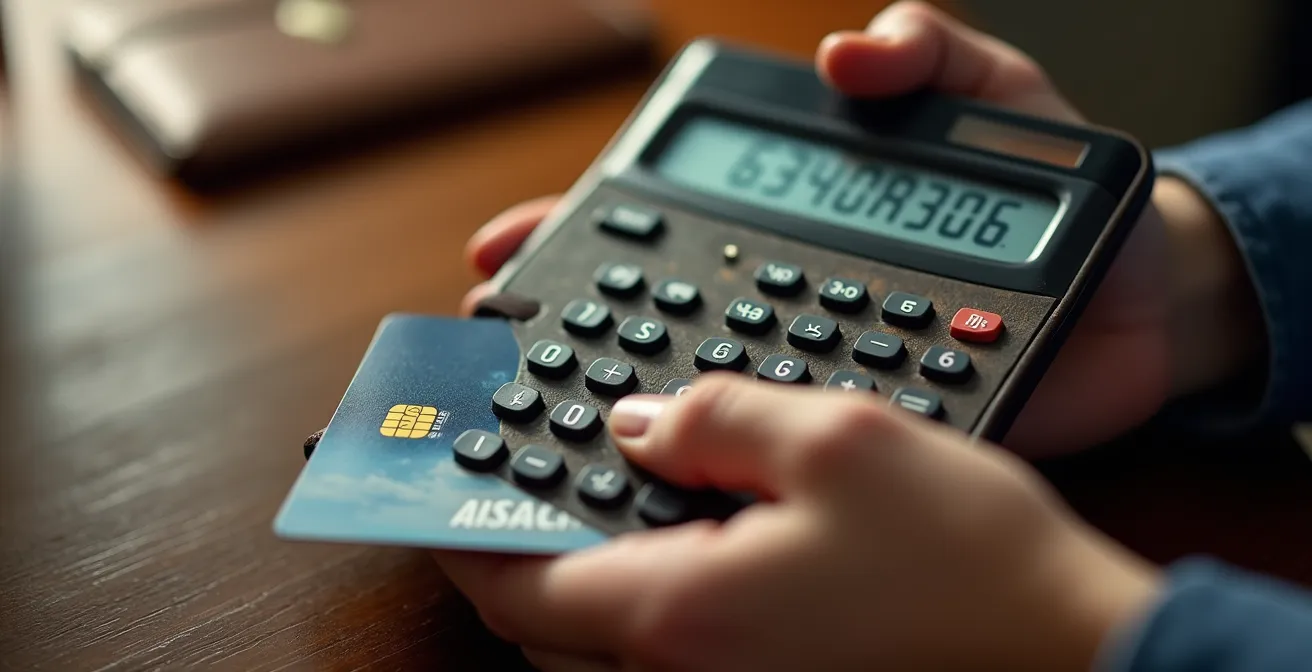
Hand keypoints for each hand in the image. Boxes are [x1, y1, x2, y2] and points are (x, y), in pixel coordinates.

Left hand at [436, 375, 1161, 669]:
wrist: (1069, 653)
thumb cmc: (973, 567)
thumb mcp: (842, 445)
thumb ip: (722, 418)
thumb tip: (643, 421)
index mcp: (683, 614)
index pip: (510, 580)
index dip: (454, 522)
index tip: (429, 472)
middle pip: (542, 615)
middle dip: (508, 541)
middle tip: (504, 463)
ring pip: (598, 633)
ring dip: (572, 563)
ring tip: (577, 483)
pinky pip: (661, 641)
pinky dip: (636, 584)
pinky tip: (670, 526)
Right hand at [458, 2, 1189, 455]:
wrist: (1151, 309)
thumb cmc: (1064, 201)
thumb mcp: (997, 97)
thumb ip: (930, 56)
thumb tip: (848, 53)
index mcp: (801, 218)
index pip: (668, 219)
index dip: (584, 231)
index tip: (514, 244)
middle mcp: (791, 296)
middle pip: (659, 308)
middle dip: (570, 323)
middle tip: (498, 337)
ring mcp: (824, 368)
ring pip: (705, 385)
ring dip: (627, 398)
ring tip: (554, 407)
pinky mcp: (868, 430)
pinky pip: (792, 444)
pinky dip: (731, 462)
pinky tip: (674, 472)